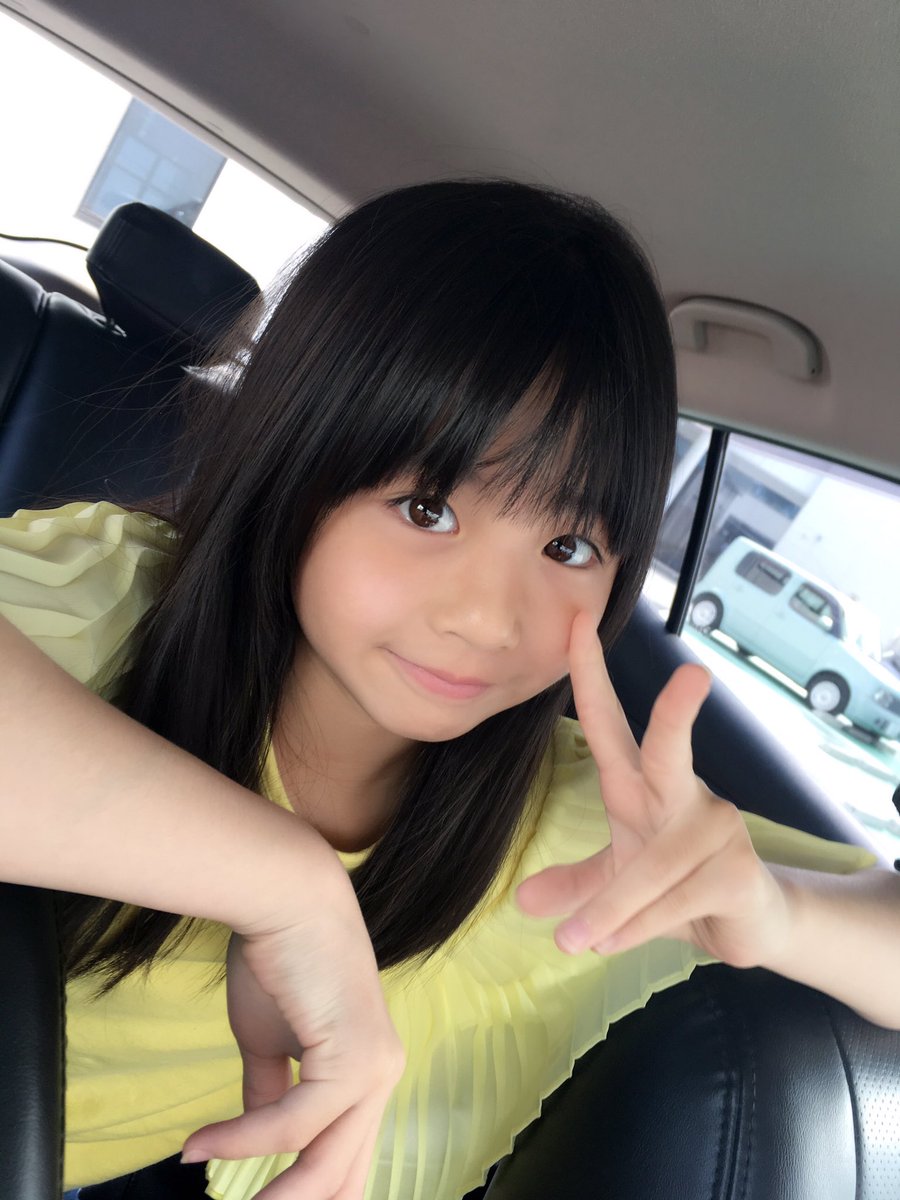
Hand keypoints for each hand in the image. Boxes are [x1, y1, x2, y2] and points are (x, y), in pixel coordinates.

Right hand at [182, 872, 404, 1198]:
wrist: (285, 897)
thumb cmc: (278, 957)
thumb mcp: (270, 1039)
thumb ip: (271, 1091)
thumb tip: (254, 1137)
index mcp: (368, 1071)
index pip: (348, 1158)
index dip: (308, 1193)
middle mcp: (384, 1075)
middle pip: (344, 1176)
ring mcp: (375, 1069)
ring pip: (326, 1164)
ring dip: (271, 1195)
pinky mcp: (352, 1060)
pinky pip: (293, 1123)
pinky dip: (242, 1142)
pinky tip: (199, 1147)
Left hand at [516, 611, 792, 967]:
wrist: (749, 924)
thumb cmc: (678, 884)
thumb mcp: (617, 881)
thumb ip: (576, 884)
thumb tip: (523, 900)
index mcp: (643, 784)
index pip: (611, 722)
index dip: (592, 675)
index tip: (576, 624)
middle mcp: (681, 795)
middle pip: (671, 749)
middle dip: (678, 713)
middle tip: (694, 674)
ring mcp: (715, 829)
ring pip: (649, 866)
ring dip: (608, 909)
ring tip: (576, 941)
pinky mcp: (735, 871)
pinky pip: (670, 901)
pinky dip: (635, 927)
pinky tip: (614, 943)